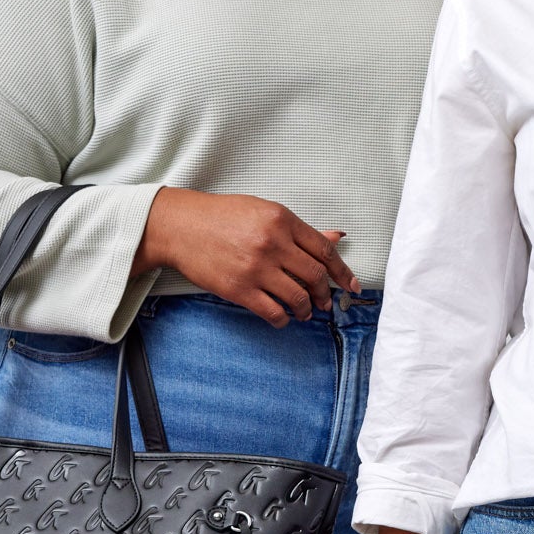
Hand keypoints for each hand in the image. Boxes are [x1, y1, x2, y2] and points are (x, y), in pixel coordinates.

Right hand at [132, 187, 360, 326]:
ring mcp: (256, 268)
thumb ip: (300, 230)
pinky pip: (273, 313)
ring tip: (304, 312)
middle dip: (325, 294)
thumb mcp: (264, 212)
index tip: (352, 286)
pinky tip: (283, 318)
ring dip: (306, 310)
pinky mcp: (239, 289)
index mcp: (281, 219)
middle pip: (315, 276)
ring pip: (298, 298)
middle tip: (324, 302)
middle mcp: (272, 243)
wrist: (180, 226)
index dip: (342, 272)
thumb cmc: (222, 217)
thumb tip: (338, 237)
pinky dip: (283, 320)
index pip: (324, 249)